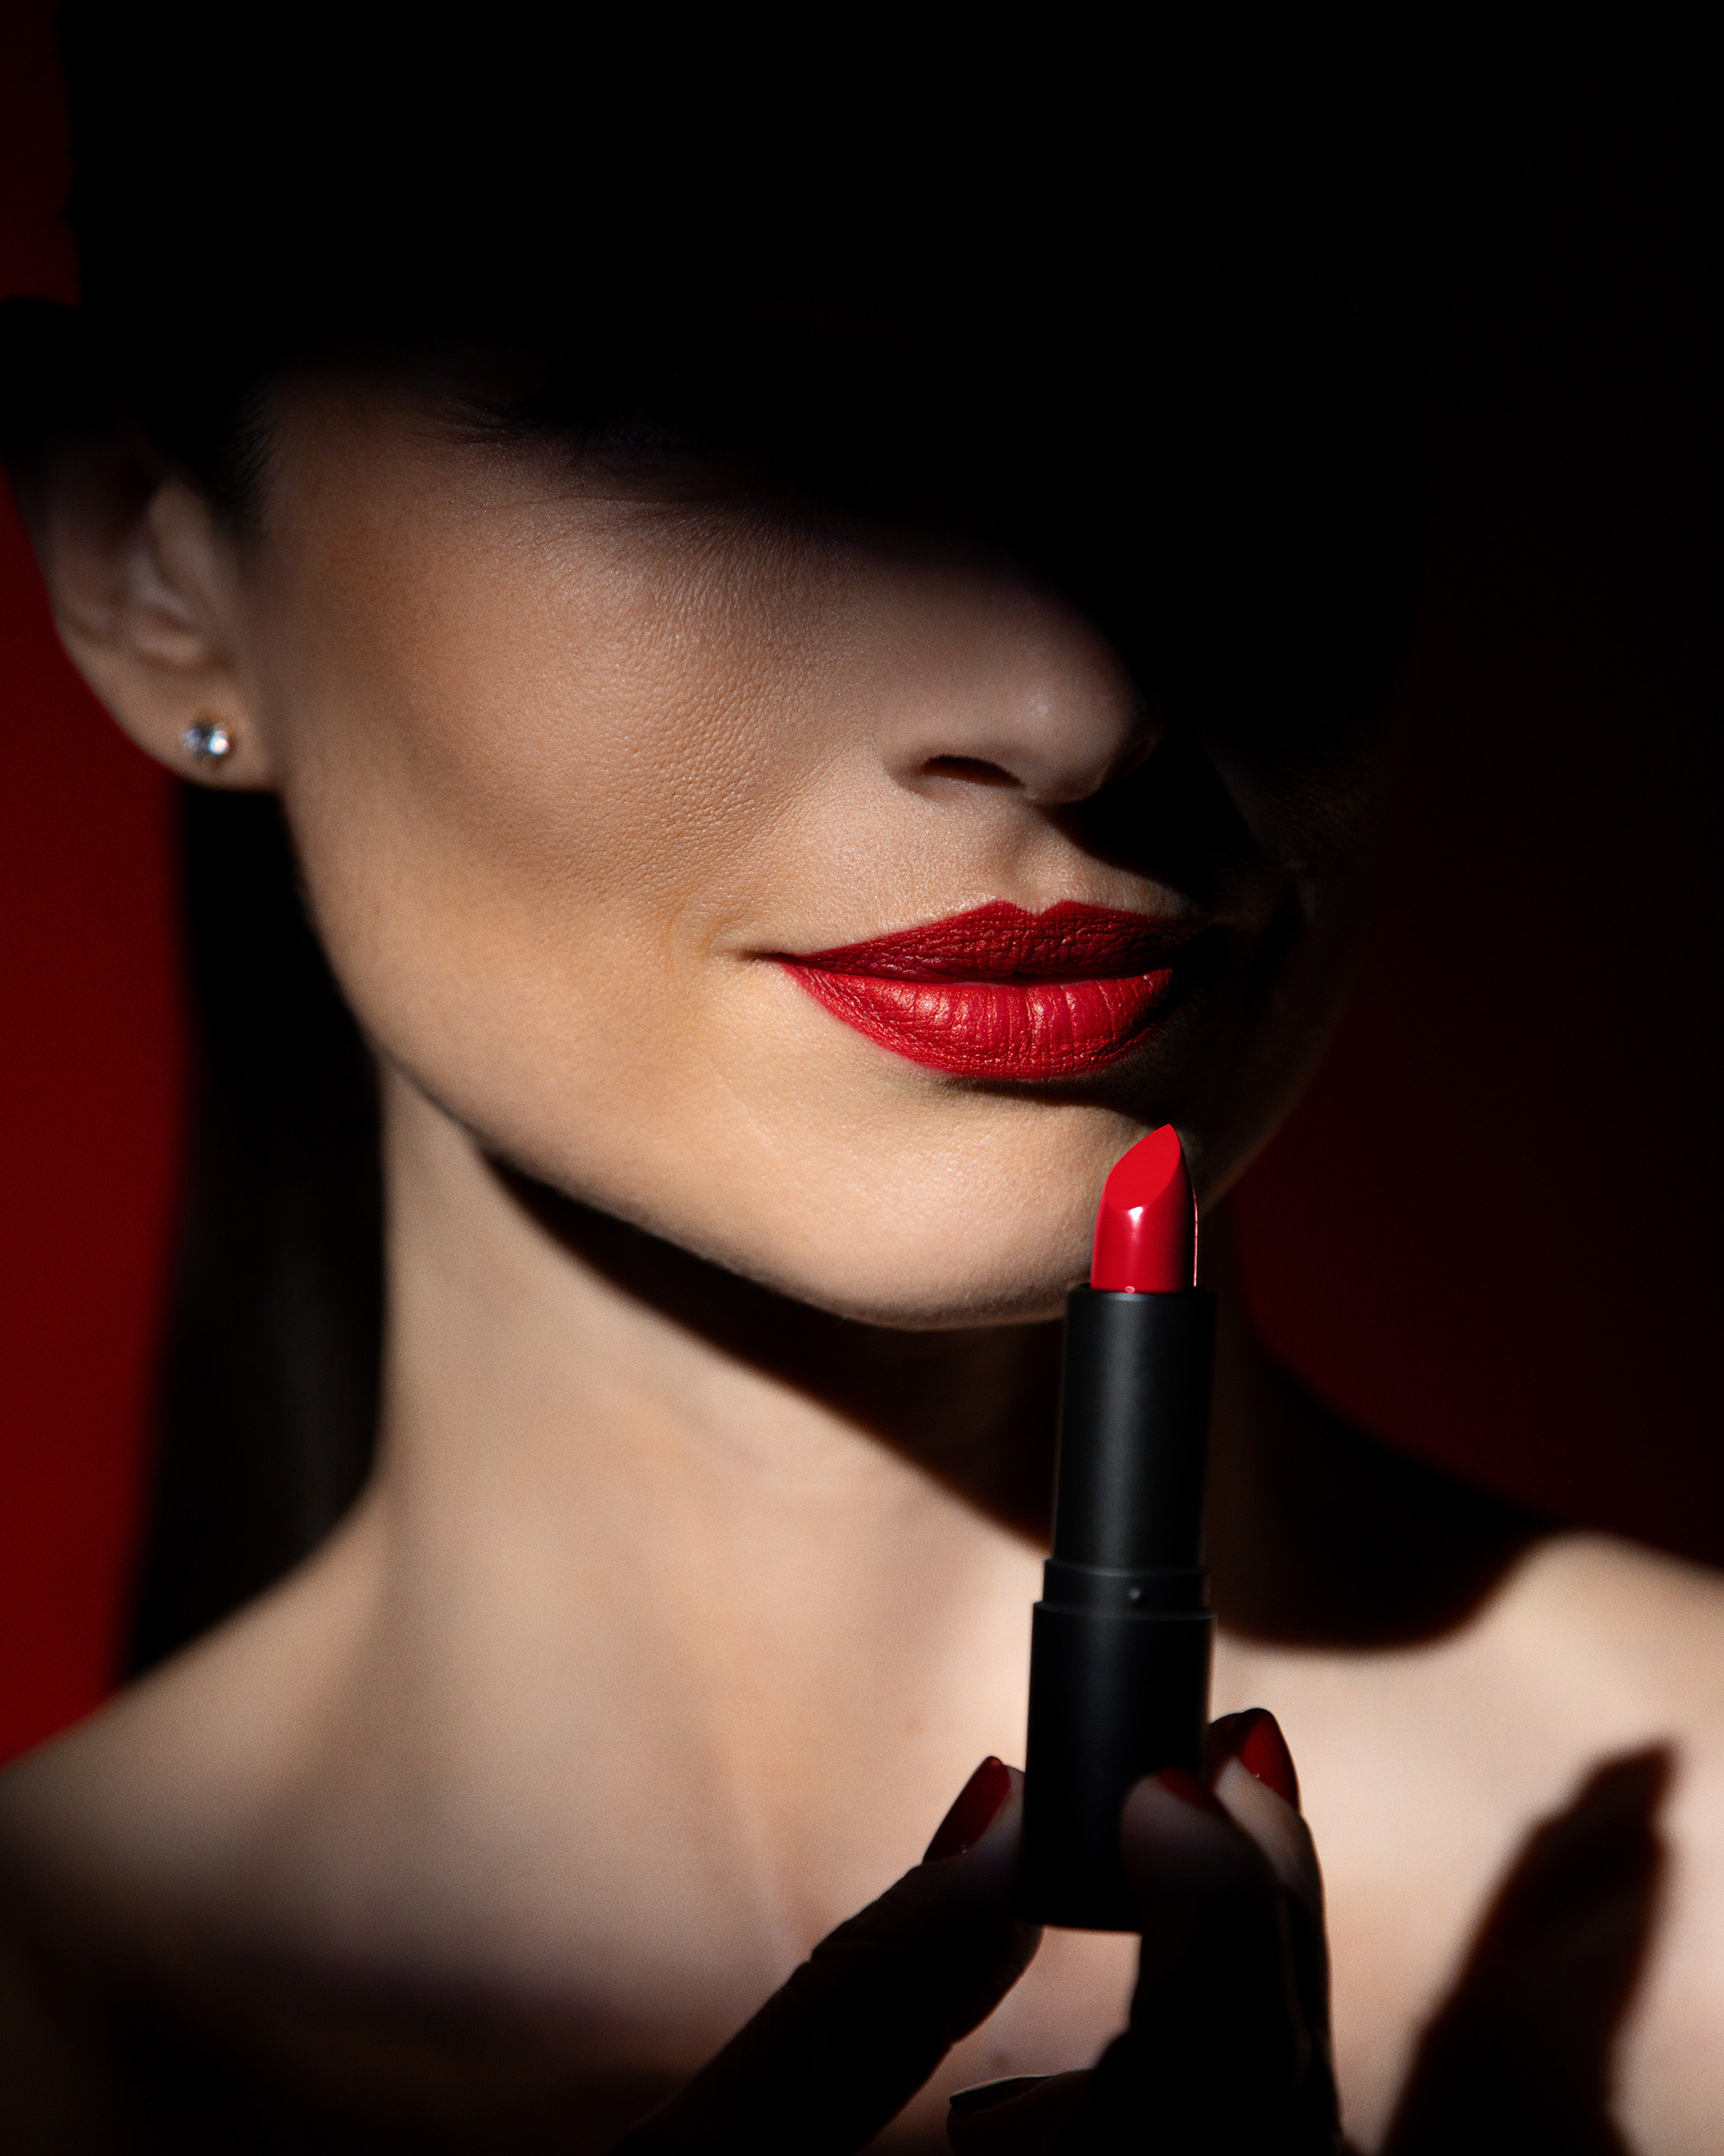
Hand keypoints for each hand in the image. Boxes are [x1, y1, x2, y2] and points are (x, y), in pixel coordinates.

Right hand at [614, 1710, 1334, 2154]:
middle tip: (1224, 1760)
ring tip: (1190, 1854)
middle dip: (1266, 1922)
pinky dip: (1224, 2093)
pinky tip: (1145, 2030)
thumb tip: (1000, 1814)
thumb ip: (858, 2002)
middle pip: (1280, 2132)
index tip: (1173, 1782)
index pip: (1203, 2109)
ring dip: (1258, 1998)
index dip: (1219, 1928)